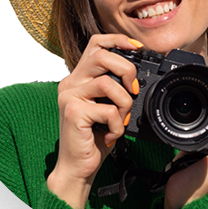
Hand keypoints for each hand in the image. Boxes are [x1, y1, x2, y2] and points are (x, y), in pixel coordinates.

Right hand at [47, 34, 141, 208]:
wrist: (78, 167)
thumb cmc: (95, 138)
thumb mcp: (107, 107)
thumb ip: (115, 89)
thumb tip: (138, 77)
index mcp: (78, 78)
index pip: (96, 44)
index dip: (118, 41)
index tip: (137, 48)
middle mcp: (70, 83)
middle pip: (102, 56)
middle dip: (126, 70)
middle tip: (133, 90)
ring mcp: (69, 96)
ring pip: (107, 83)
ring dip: (124, 104)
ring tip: (120, 120)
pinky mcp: (74, 112)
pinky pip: (108, 110)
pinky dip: (117, 125)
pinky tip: (112, 135)